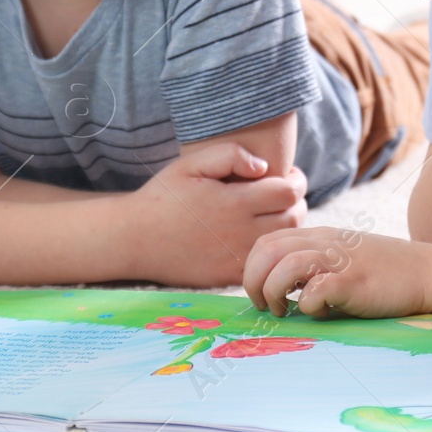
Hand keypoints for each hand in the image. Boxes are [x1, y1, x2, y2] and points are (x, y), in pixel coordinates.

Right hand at [127, 143, 307, 286]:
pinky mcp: (231, 276)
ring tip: (273, 213)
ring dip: (286, 226)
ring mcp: (237, 257)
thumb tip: (264, 166)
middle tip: (282, 194)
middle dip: (295, 202)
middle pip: (294, 218)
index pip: (289, 192)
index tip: (287, 176)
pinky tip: (260, 237)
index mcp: (234, 202)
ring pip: (284, 243)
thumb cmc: (164, 197)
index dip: (294, 180)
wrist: (136, 239)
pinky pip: (267, 264)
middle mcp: (241, 233)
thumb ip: (230, 155)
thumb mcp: (191, 164)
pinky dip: (272, 251)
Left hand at [243, 226, 431, 318]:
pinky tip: (320, 313)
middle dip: (253, 281)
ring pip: (286, 266)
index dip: (253, 268)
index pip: (268, 242)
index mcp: (320, 237)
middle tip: (264, 305)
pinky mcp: (354, 282)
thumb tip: (279, 289)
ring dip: (274, 292)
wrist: (427, 273)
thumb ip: (314, 264)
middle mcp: (326, 243)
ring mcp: (340, 261)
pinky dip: (308, 306)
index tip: (260, 292)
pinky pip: (316, 291)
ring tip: (282, 311)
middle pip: (268, 251)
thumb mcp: (343, 257)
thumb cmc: (384, 273)